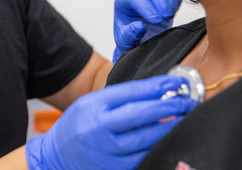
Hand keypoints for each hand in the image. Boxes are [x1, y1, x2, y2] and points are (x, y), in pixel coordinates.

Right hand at [25, 75, 196, 169]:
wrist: (53, 159)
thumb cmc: (74, 129)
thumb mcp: (90, 104)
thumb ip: (118, 99)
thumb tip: (154, 94)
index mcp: (93, 107)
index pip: (132, 92)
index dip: (158, 86)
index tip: (177, 82)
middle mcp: (99, 129)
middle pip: (141, 114)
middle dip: (169, 106)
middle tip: (187, 101)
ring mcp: (106, 152)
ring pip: (145, 139)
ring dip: (168, 128)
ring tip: (183, 118)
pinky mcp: (113, 169)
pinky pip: (141, 158)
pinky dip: (156, 147)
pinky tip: (166, 139)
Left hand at [113, 0, 182, 62]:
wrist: (142, 39)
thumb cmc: (131, 38)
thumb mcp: (126, 41)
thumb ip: (130, 34)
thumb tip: (139, 26)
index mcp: (123, 1)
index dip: (146, 7)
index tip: (156, 20)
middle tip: (166, 16)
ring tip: (169, 15)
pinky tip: (174, 10)